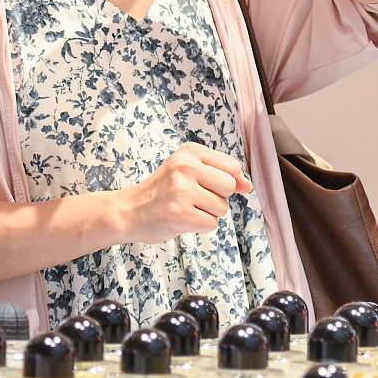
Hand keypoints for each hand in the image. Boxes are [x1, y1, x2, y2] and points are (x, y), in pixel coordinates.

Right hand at [113, 142, 252, 244]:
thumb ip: (221, 175)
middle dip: (218, 197)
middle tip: (195, 197)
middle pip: (230, 186)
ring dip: (208, 213)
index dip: (228, 180)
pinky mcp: (179, 214)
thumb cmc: (163, 191)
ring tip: (186, 208)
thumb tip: (247, 186)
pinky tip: (182, 219)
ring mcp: (182, 191)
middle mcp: (186, 167)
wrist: (129, 210)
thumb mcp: (189, 171)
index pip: (232, 166)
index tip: (209, 185)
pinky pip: (211, 224)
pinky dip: (200, 226)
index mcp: (190, 152)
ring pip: (222, 207)